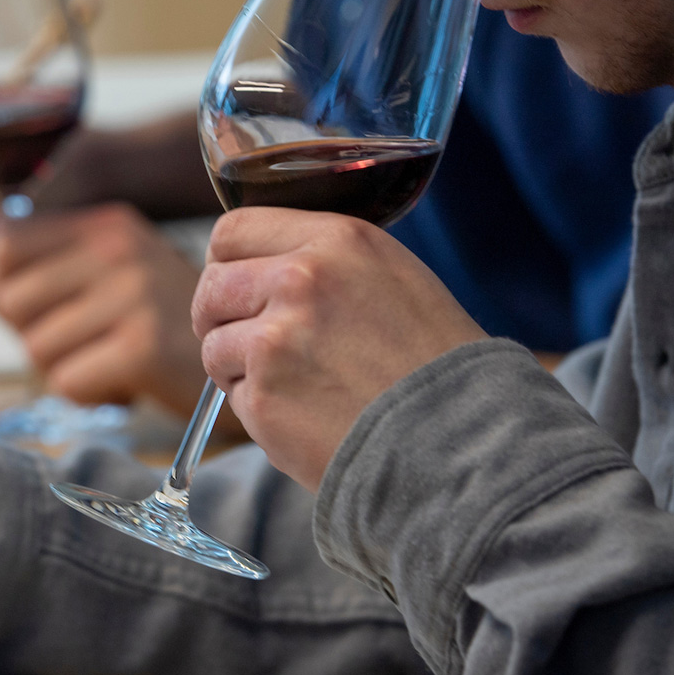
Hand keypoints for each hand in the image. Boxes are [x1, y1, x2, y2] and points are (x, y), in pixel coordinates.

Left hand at [0, 204, 212, 416]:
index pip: (6, 244)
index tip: (44, 309)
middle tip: (85, 344)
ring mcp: (132, 296)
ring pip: (36, 348)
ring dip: (66, 369)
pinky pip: (67, 382)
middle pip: (9, 300)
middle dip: (34, 334)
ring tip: (113, 361)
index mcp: (108, 225)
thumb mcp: (122, 270)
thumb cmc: (171, 327)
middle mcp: (119, 250)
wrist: (252, 366)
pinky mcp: (142, 348)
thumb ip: (59, 263)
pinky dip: (89, 395)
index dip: (9, 287)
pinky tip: (127, 384)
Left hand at [192, 210, 484, 491]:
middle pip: (212, 286)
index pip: (234, 230)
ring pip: (214, 345)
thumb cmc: (436, 365)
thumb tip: (262, 264)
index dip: (227, 261)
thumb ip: (325, 260)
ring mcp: (275, 340)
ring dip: (240, 368)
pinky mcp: (263, 397)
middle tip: (253, 344)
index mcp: (337, 240)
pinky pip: (233, 396)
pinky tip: (307, 416)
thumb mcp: (393, 277)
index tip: (235, 284)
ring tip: (298, 386)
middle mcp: (300, 280)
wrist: (461, 443)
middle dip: (221, 317)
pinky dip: (259, 410)